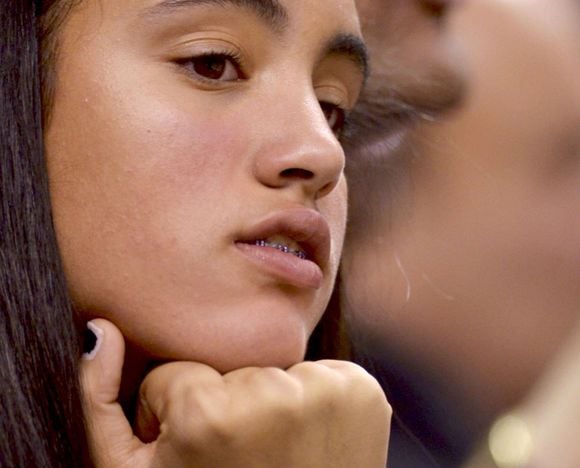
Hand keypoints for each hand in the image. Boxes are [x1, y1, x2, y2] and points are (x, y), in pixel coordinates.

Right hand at [81, 319, 390, 466]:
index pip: (178, 372)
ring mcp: (326, 392)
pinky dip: (314, 400)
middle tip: (241, 458)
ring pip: (275, 369)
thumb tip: (102, 330)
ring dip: (272, 402)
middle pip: (231, 368)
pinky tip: (311, 444)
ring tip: (278, 454)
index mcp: (211, 417)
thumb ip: (98, 400)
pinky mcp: (364, 392)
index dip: (179, 416)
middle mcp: (274, 396)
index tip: (196, 454)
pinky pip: (320, 374)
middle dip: (227, 405)